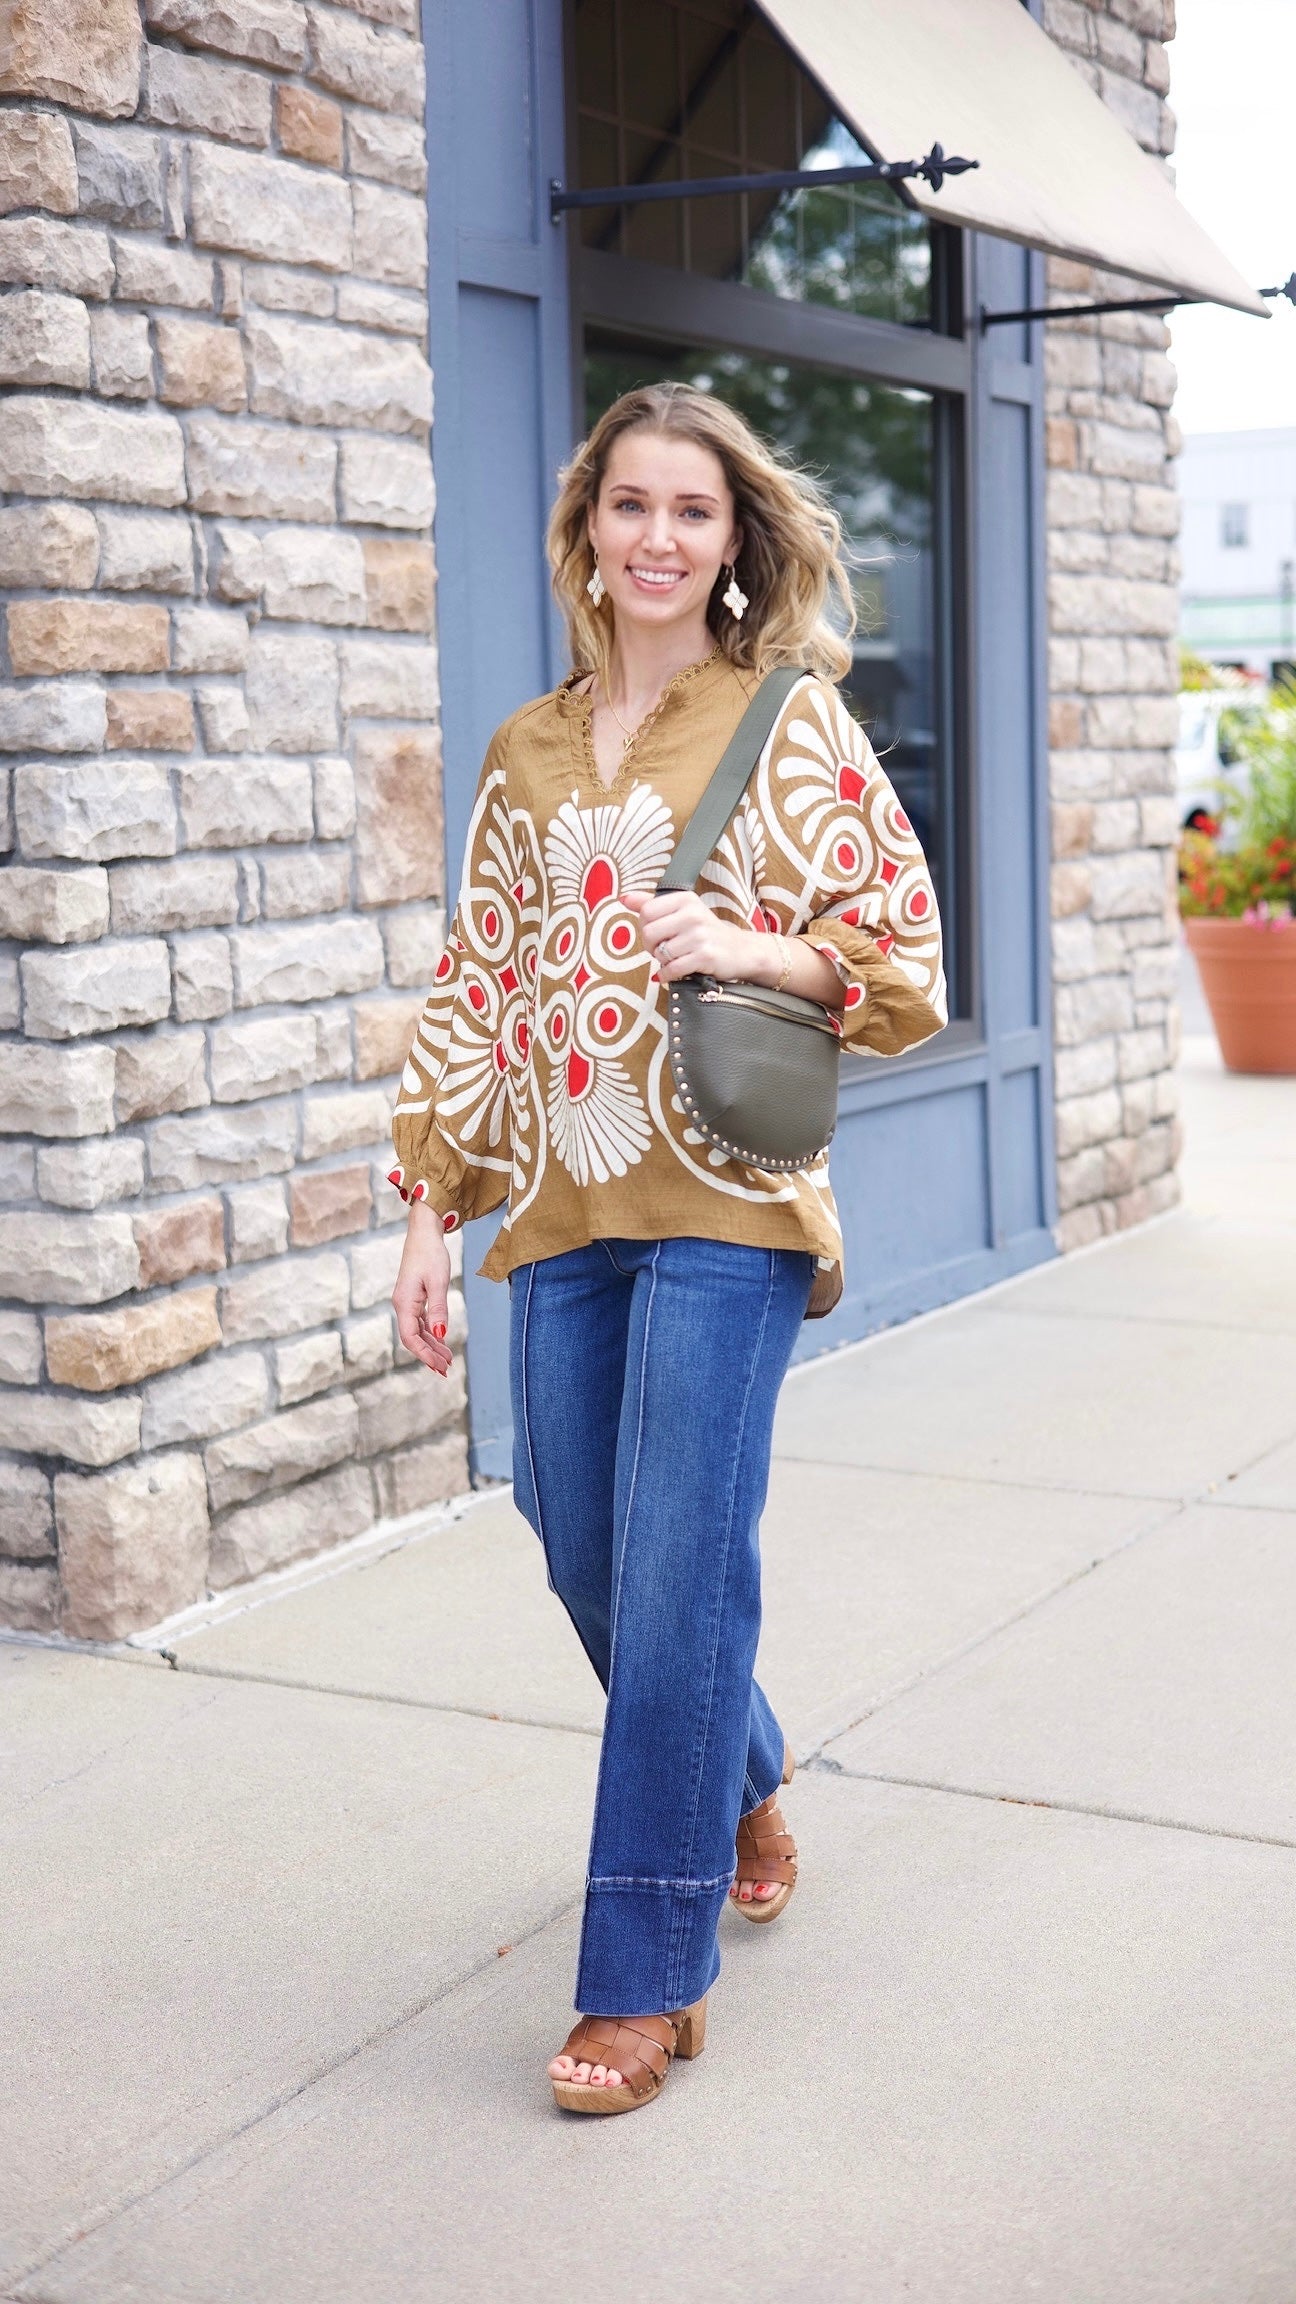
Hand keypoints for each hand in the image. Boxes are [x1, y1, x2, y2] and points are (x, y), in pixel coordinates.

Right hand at [392, 1203, 454, 1377]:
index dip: (423, 1354)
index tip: (438, 1366)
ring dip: (431, 1346)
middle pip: (413, 1338)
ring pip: (417, 1331)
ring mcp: (407, 1302)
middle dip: (429, 1355)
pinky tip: (441, 1341)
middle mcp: (402, 1305)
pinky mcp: (413, 1298)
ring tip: (447, 1360)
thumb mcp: (438, 1282)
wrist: (424, 1233)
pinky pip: (420, 1322)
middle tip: (446, 1370)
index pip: (410, 1337)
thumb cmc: (431, 1254)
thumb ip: (439, 1309)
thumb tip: (440, 1334)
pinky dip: (431, 1334)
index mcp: (404, 1303)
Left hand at [623, 888, 763, 983]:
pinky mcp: (705, 956)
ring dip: (662, 961)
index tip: (656, 933)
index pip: (646, 912)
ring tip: (675, 958)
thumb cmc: (705, 932)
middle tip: (662, 949)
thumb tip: (624, 898)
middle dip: (650, 946)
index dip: (644, 927)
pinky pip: (672, 968)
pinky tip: (672, 972)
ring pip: (660, 952)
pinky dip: (667, 974)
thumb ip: (651, 904)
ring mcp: (700, 936)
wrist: (739, 950)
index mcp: (685, 899)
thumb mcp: (682, 911)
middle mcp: (693, 914)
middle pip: (649, 933)